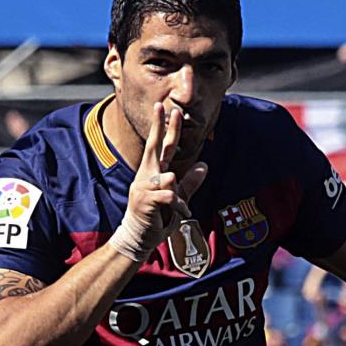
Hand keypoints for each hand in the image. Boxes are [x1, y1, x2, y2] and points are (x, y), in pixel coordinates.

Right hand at [111, 102, 209, 260]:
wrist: (141, 238)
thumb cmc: (157, 217)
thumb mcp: (178, 199)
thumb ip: (190, 183)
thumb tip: (205, 166)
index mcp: (154, 172)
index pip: (160, 146)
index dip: (163, 127)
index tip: (164, 108)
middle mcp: (146, 175)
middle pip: (155, 146)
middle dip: (161, 127)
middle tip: (169, 109)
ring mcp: (142, 186)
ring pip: (169, 178)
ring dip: (177, 194)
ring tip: (176, 207)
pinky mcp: (144, 199)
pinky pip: (170, 196)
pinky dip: (178, 206)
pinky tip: (175, 214)